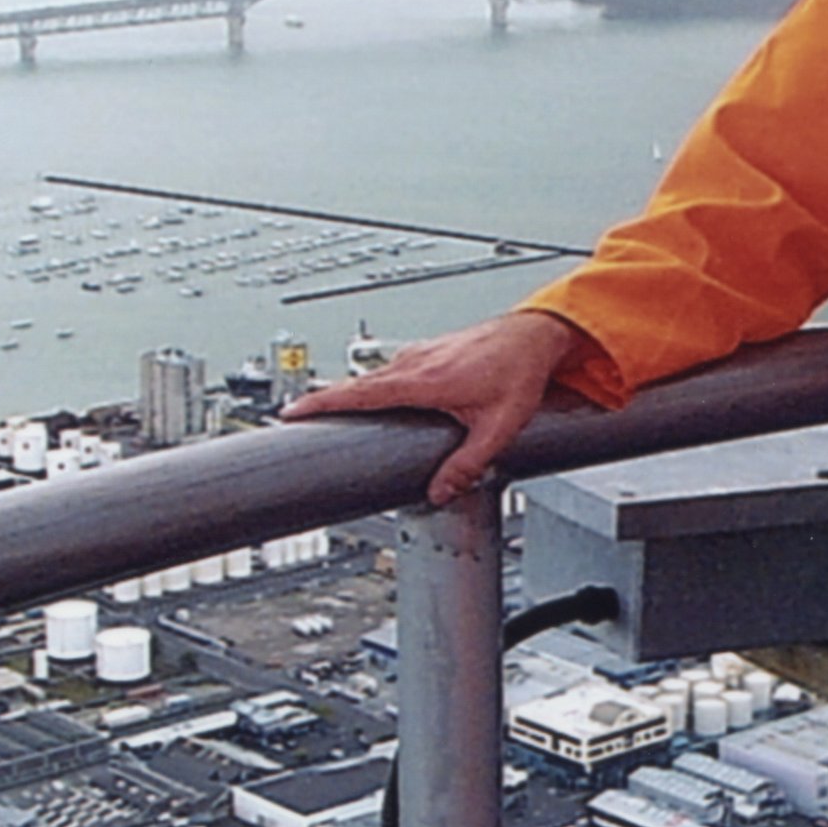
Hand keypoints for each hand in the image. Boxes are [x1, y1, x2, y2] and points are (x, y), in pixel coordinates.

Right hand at [281, 310, 588, 505]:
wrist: (536, 335)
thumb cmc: (519, 371)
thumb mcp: (498, 427)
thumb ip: (467, 464)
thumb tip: (440, 491)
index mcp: (423, 380)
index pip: (359, 393)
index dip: (321, 402)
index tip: (292, 410)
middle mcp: (415, 362)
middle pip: (355, 384)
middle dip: (323, 400)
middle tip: (296, 416)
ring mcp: (419, 353)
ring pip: (373, 376)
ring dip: (351, 394)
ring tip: (330, 413)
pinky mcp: (426, 352)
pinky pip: (389, 371)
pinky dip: (373, 386)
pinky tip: (378, 401)